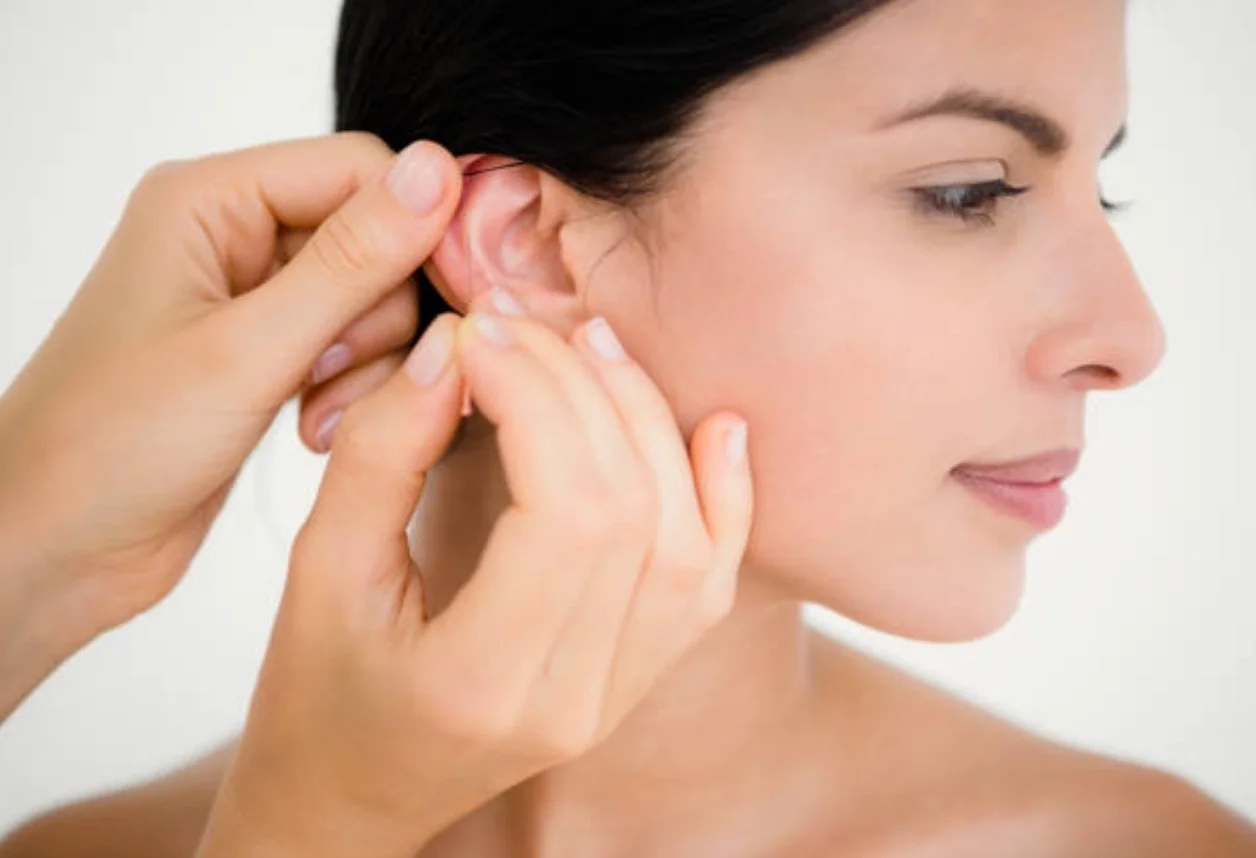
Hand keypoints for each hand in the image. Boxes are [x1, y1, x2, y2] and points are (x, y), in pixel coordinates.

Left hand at [0, 134, 462, 717]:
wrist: (57, 548)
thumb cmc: (113, 446)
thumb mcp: (248, 349)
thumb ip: (352, 261)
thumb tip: (437, 171)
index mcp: (208, 200)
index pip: (359, 169)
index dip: (417, 227)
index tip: (454, 299)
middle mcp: (232, 236)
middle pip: (376, 236)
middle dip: (377, 314)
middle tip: (329, 374)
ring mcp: (252, 299)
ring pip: (374, 299)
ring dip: (367, 363)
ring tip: (315, 415)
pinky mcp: (268, 355)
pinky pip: (354, 348)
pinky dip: (353, 389)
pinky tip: (314, 429)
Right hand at [196, 296, 754, 857]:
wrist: (354, 795)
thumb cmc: (314, 689)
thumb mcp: (317, 570)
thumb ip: (380, 455)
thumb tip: (454, 347)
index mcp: (481, 681)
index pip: (564, 512)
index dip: (534, 397)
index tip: (475, 333)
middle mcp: (574, 697)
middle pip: (630, 509)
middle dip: (580, 389)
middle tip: (518, 321)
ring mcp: (620, 694)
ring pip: (684, 538)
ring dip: (646, 421)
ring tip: (590, 344)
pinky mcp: (638, 677)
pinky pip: (710, 582)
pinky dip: (725, 497)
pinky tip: (718, 424)